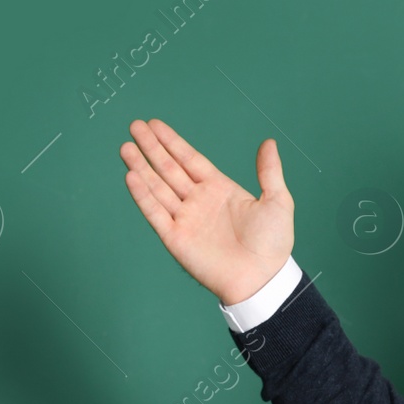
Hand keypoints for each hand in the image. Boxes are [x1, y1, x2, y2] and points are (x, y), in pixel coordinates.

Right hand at [120, 118, 295, 305]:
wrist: (262, 278)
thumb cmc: (273, 243)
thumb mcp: (277, 201)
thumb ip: (269, 171)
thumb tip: (269, 142)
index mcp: (220, 189)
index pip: (190, 159)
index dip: (172, 142)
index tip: (154, 125)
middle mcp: (199, 202)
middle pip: (169, 169)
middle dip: (151, 148)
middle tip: (134, 126)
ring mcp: (186, 219)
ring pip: (158, 188)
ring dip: (141, 168)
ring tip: (125, 147)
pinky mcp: (176, 238)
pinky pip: (155, 213)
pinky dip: (143, 196)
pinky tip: (131, 176)